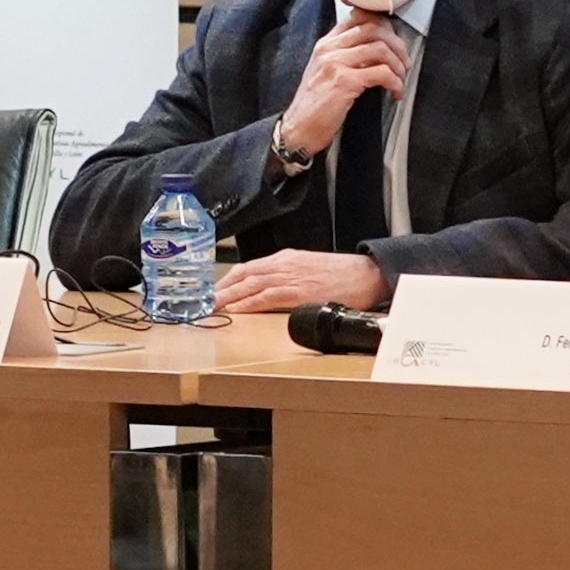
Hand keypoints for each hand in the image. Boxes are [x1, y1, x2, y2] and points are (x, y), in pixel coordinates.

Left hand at [217, 249, 387, 314]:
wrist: (367, 274)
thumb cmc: (342, 274)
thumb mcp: (309, 268)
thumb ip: (289, 276)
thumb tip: (271, 291)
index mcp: (286, 259)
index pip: (248, 267)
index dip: (228, 280)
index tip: (213, 291)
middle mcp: (284, 264)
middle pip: (244, 275)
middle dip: (221, 289)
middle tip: (202, 301)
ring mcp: (291, 277)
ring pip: (250, 285)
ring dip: (228, 297)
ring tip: (211, 306)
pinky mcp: (299, 291)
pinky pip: (268, 296)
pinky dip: (250, 303)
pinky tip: (236, 310)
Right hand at [274, 12, 415, 161]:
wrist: (297, 129)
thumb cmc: (313, 106)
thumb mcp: (324, 72)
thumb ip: (343, 56)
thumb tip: (374, 51)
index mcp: (326, 44)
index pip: (359, 17)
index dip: (384, 25)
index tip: (394, 41)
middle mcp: (329, 49)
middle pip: (373, 28)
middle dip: (397, 44)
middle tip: (404, 62)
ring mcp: (335, 64)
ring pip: (381, 49)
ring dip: (398, 65)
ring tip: (400, 79)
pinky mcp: (344, 83)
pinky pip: (382, 73)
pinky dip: (395, 82)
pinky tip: (395, 92)